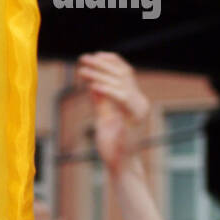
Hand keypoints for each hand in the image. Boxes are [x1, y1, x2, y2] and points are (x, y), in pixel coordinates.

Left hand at [76, 52, 148, 173]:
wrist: (120, 165)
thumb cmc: (112, 145)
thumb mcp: (103, 118)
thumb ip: (100, 101)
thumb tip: (92, 83)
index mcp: (132, 101)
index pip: (125, 73)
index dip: (110, 62)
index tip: (95, 55)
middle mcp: (137, 102)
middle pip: (122, 75)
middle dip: (101, 64)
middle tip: (83, 58)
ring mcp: (137, 110)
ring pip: (120, 83)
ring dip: (99, 74)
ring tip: (82, 69)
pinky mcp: (133, 119)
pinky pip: (121, 99)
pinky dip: (106, 90)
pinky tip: (91, 86)